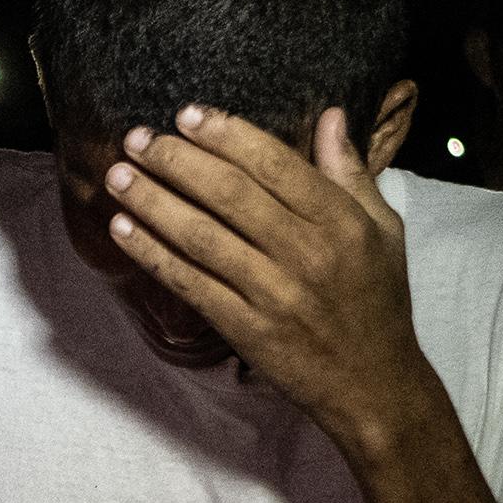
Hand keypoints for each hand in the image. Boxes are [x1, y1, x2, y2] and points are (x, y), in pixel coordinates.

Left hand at [102, 105, 437, 449]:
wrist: (374, 387)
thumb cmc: (378, 302)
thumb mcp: (384, 231)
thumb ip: (352, 174)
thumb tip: (331, 115)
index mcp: (340, 222)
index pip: (273, 164)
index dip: (225, 135)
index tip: (186, 115)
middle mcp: (306, 254)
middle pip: (229, 194)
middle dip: (176, 160)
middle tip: (137, 137)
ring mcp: (273, 294)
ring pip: (202, 236)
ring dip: (153, 202)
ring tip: (118, 175)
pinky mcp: (248, 330)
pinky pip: (191, 284)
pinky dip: (153, 255)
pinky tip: (123, 230)